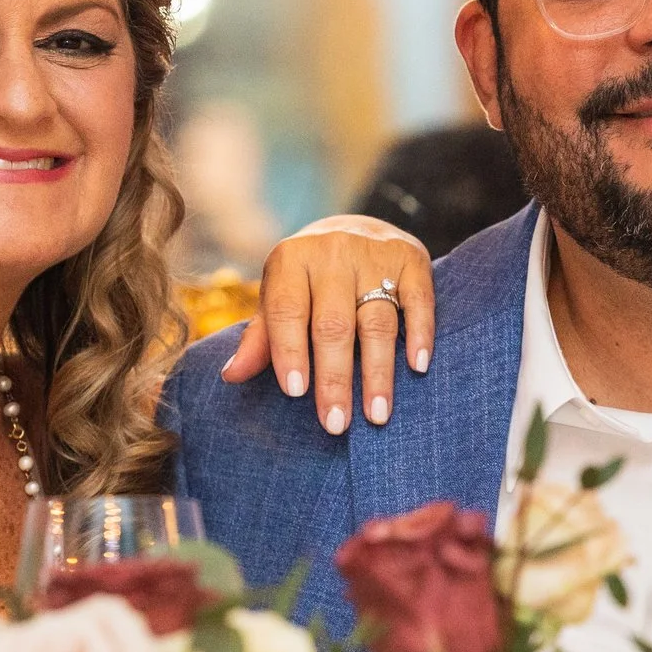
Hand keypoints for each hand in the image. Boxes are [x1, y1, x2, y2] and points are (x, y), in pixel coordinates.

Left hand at [223, 215, 434, 434]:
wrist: (356, 229)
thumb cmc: (309, 280)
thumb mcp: (279, 298)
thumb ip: (261, 337)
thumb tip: (231, 375)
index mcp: (290, 260)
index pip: (287, 311)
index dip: (290, 352)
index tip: (296, 392)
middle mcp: (332, 252)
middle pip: (333, 324)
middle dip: (334, 377)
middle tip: (336, 422)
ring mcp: (374, 253)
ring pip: (376, 320)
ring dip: (378, 372)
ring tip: (376, 414)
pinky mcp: (411, 258)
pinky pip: (419, 300)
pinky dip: (420, 334)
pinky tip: (417, 367)